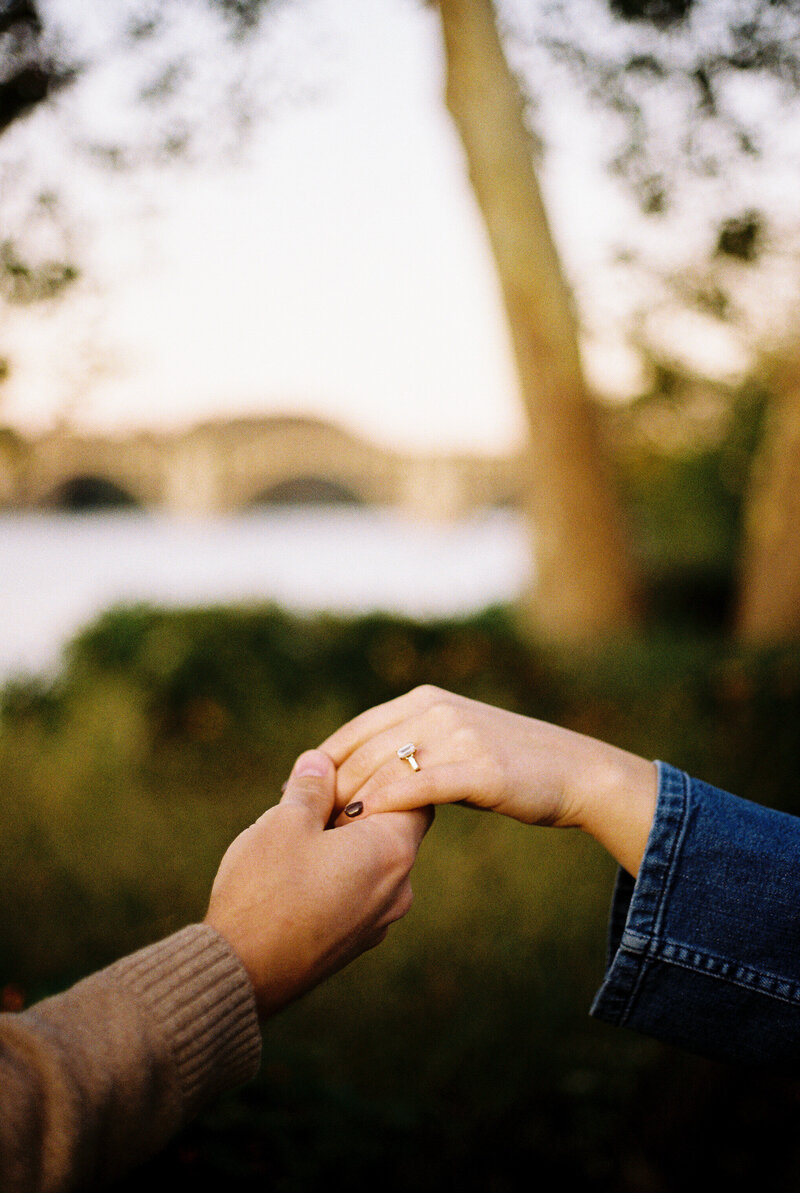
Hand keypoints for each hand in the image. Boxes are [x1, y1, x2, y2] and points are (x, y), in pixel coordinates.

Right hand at [205, 749, 432, 1017]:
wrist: (240, 974)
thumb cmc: (265, 892)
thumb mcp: (284, 821)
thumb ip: (311, 787)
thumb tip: (321, 762)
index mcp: (392, 851)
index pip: (415, 795)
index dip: (382, 774)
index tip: (342, 770)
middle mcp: (399, 888)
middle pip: (394, 828)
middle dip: (358, 806)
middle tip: (313, 796)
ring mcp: (379, 921)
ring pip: (374, 862)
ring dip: (345, 841)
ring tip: (298, 831)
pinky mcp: (355, 943)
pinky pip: (359, 893)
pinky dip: (339, 873)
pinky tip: (296, 871)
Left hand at [322, 686, 656, 875]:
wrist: (573, 771)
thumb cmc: (510, 765)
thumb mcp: (456, 741)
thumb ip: (414, 748)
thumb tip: (362, 780)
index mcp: (425, 700)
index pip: (357, 730)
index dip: (324, 764)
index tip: (297, 795)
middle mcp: (436, 709)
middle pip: (364, 752)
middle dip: (331, 791)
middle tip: (303, 826)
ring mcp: (458, 736)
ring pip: (384, 770)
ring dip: (350, 804)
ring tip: (325, 837)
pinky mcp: (477, 769)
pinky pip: (418, 789)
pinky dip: (385, 808)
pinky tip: (365, 832)